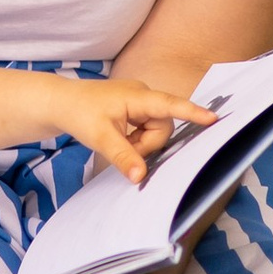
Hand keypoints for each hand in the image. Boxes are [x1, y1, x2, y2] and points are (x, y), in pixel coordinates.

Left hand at [44, 74, 205, 185]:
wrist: (59, 103)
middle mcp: (143, 96)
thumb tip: (141, 177)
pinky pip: (146, 130)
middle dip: (147, 144)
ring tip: (118, 142)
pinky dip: (136, 140)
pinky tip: (120, 139)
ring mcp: (139, 103)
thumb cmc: (79, 113)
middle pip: (163, 127)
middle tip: (122, 149)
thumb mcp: (100, 138)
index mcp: (137, 96)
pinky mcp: (135, 110)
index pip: (169, 105)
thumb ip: (123, 157)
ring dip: (140, 144)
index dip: (192, 113)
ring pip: (155, 131)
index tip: (213, 119)